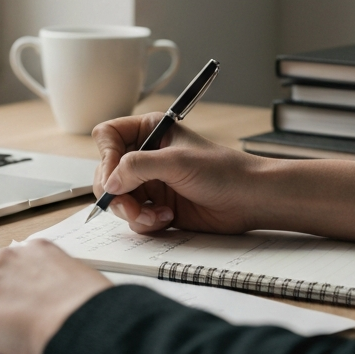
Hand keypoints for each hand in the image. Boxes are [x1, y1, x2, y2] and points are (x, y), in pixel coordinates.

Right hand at [92, 112, 266, 234]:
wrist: (248, 200)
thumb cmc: (222, 171)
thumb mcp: (177, 162)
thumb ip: (138, 167)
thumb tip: (110, 182)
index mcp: (149, 131)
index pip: (108, 137)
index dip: (106, 157)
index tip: (115, 177)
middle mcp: (146, 156)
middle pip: (107, 173)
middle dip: (117, 193)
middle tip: (130, 206)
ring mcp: (150, 183)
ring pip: (118, 199)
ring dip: (132, 211)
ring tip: (155, 215)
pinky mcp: (156, 206)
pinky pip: (134, 218)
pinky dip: (145, 222)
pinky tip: (167, 218)